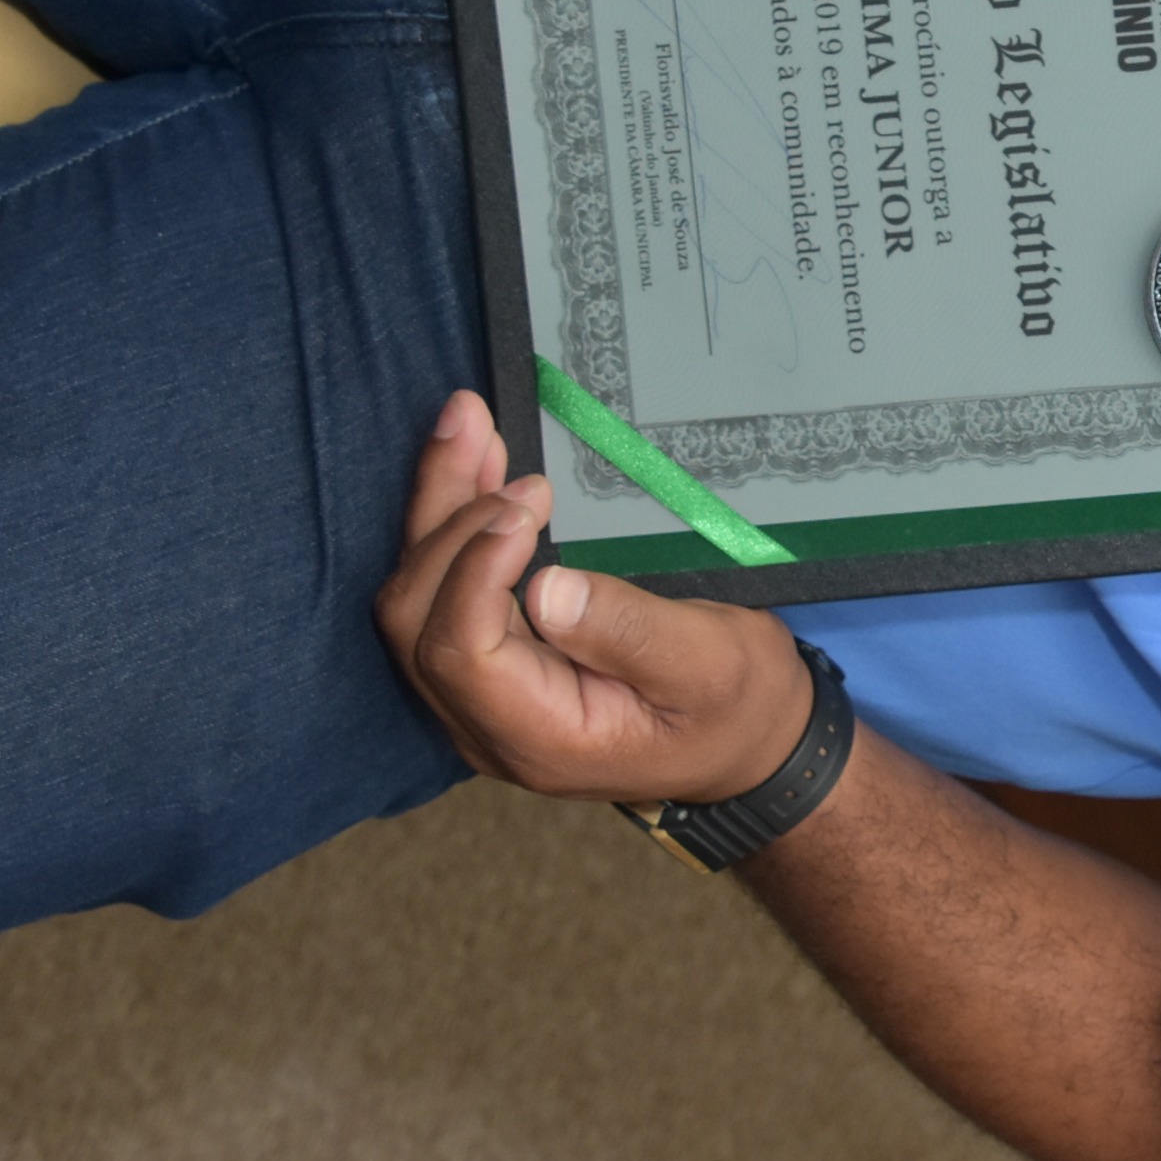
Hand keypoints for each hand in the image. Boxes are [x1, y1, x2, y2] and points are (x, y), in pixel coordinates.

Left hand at [376, 389, 813, 803]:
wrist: (742, 737)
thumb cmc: (735, 705)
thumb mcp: (709, 667)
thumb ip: (631, 634)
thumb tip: (547, 588)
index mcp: (541, 736)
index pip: (461, 653)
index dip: (473, 572)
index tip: (526, 507)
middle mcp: (489, 722)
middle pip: (419, 616)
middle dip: (444, 518)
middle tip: (489, 438)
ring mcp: (480, 692)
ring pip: (418, 594)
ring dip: (439, 505)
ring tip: (469, 424)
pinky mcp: (487, 658)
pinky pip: (441, 588)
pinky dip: (452, 519)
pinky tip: (477, 462)